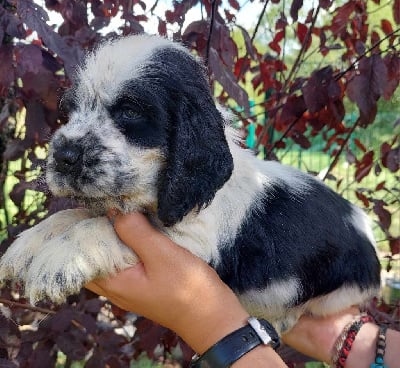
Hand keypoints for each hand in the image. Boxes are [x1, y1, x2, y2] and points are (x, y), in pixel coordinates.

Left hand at [85, 212, 249, 353]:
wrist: (212, 315)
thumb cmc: (188, 287)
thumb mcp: (162, 255)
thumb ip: (136, 233)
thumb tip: (114, 211)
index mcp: (113, 281)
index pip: (84, 253)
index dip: (86, 228)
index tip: (95, 204)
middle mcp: (116, 286)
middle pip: (94, 255)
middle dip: (99, 230)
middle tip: (109, 205)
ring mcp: (130, 286)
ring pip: (111, 257)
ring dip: (116, 237)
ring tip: (124, 213)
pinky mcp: (143, 282)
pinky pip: (126, 261)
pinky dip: (128, 245)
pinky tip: (140, 230)